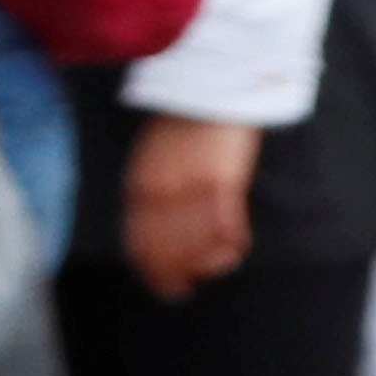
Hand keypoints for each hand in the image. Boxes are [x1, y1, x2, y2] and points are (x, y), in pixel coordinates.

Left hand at [122, 116, 261, 300]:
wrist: (210, 86)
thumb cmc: (183, 121)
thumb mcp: (152, 155)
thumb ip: (151, 188)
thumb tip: (157, 226)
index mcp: (141, 184)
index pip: (139, 243)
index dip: (151, 270)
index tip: (162, 285)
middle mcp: (163, 191)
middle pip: (166, 250)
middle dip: (173, 276)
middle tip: (182, 289)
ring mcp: (193, 188)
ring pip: (198, 245)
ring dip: (206, 264)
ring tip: (213, 270)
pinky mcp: (224, 182)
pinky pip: (227, 227)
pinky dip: (231, 245)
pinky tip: (235, 250)